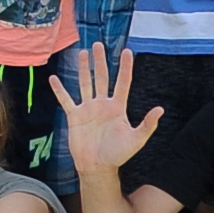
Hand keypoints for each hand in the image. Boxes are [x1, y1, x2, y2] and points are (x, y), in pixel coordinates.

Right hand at [49, 42, 164, 174]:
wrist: (97, 167)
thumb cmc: (118, 155)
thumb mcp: (136, 139)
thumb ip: (147, 124)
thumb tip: (160, 109)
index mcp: (118, 107)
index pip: (122, 82)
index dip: (125, 67)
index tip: (127, 51)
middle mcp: (102, 104)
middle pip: (101, 77)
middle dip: (100, 61)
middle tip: (98, 45)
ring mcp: (88, 109)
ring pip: (85, 83)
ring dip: (83, 68)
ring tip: (81, 53)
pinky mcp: (74, 116)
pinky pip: (66, 100)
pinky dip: (60, 89)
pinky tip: (54, 78)